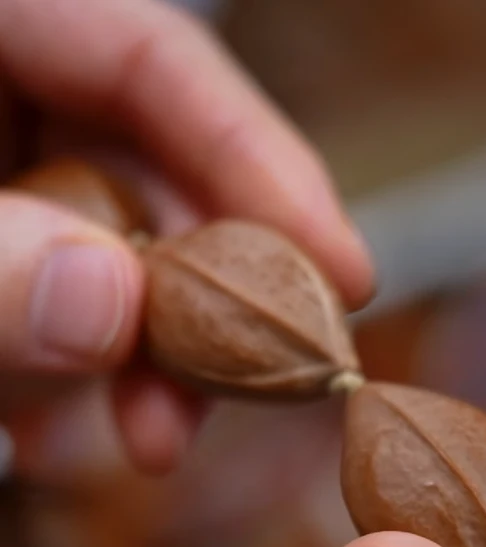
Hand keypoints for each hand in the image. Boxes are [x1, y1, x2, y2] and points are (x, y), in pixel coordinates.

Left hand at [0, 0, 372, 474]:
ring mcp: (9, 182)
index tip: (346, 275)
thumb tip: (111, 302)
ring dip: (148, 361)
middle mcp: (9, 100)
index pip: (151, 59)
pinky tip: (60, 441)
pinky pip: (63, 308)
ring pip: (121, 257)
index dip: (257, 160)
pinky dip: (75, 380)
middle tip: (260, 390)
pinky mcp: (7, 257)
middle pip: (154, 174)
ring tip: (152, 442)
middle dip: (206, 301)